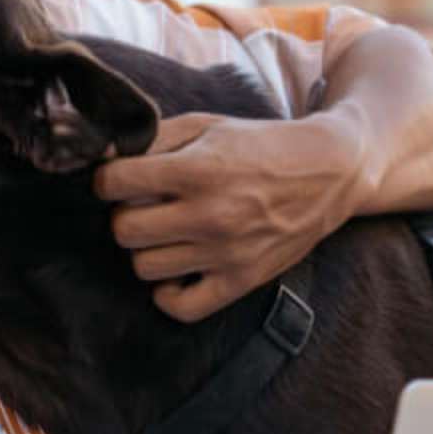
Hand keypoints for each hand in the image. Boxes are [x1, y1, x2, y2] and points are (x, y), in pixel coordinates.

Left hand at [93, 111, 359, 321]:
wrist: (329, 172)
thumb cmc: (260, 146)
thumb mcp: (206, 126)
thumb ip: (152, 139)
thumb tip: (103, 156)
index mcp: (200, 170)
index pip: (116, 183)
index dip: (107, 179)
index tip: (118, 180)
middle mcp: (211, 215)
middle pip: (124, 231)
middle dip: (125, 215)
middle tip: (144, 206)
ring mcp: (226, 253)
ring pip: (144, 267)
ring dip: (147, 248)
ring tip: (166, 232)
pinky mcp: (241, 281)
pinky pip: (181, 307)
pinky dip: (168, 293)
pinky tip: (177, 268)